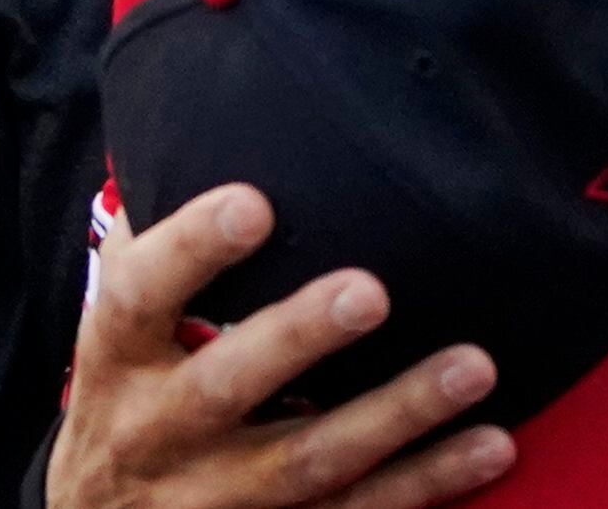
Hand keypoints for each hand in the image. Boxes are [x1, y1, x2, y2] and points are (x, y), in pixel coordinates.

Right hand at [46, 185, 514, 508]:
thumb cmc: (127, 391)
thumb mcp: (116, 326)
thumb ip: (150, 248)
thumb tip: (200, 136)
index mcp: (117, 357)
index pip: (140, 296)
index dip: (191, 250)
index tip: (253, 202)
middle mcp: (158, 430)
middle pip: (226, 385)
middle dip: (298, 338)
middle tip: (372, 289)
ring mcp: (217, 496)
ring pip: (311, 460)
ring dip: (398, 414)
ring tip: (472, 365)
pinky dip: (429, 480)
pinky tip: (491, 443)